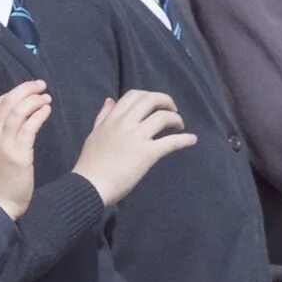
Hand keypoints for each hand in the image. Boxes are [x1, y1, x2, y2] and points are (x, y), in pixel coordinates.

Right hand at [0, 81, 49, 220]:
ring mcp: (4, 143)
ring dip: (35, 100)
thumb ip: (2, 135)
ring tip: (47, 97)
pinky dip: (39, 114)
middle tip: (41, 85)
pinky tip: (47, 110)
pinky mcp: (18, 153)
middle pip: (9, 102)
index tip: (30, 89)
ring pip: (19, 111)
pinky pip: (30, 126)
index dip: (16, 92)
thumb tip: (18, 118)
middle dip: (26, 89)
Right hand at [72, 90, 193, 204]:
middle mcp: (125, 124)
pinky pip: (171, 142)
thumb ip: (103, 116)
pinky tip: (191, 140)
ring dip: (176, 119)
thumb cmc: (90, 164)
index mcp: (113, 119)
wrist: (89, 185)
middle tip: (173, 110)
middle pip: (151, 99)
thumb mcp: (94, 134)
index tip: (155, 105)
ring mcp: (137, 138)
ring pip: (163, 117)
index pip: (133, 95)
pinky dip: (184, 139)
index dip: (149, 96)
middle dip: (166, 101)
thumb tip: (110, 100)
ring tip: (180, 126)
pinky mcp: (147, 154)